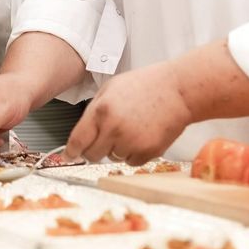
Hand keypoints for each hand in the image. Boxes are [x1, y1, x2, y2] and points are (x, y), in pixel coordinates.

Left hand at [66, 61, 192, 164]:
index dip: (71, 151)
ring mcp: (132, 142)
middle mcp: (114, 128)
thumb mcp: (111, 88)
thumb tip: (81, 133)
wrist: (178, 90)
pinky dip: (133, 153)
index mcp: (102, 110)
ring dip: (116, 149)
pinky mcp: (147, 152)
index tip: (70, 155)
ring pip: (112, 158)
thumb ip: (93, 111)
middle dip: (94, 149)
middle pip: (92, 155)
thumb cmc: (146, 86)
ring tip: (131, 128)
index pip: (78, 140)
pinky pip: (131, 162)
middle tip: (105, 138)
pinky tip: (142, 135)